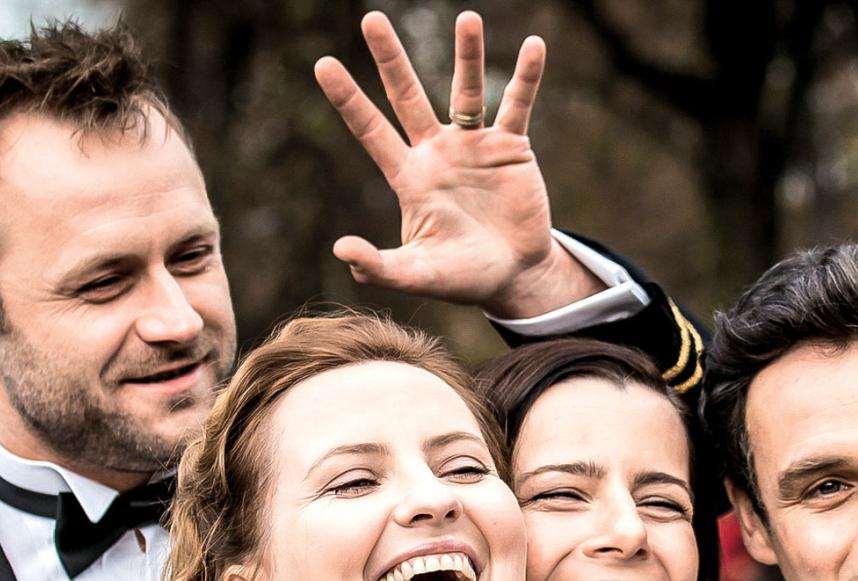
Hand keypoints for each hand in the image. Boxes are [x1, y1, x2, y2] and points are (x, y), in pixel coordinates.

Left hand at [314, 11, 603, 317]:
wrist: (513, 278)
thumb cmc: (462, 278)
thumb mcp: (416, 275)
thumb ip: (379, 267)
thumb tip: (341, 249)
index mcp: (410, 177)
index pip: (371, 131)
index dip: (349, 100)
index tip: (323, 64)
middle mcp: (438, 152)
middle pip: (407, 96)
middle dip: (390, 59)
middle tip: (371, 19)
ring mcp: (474, 145)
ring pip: (466, 90)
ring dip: (468, 55)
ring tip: (468, 19)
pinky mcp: (512, 147)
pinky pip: (518, 104)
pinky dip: (528, 76)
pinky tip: (535, 47)